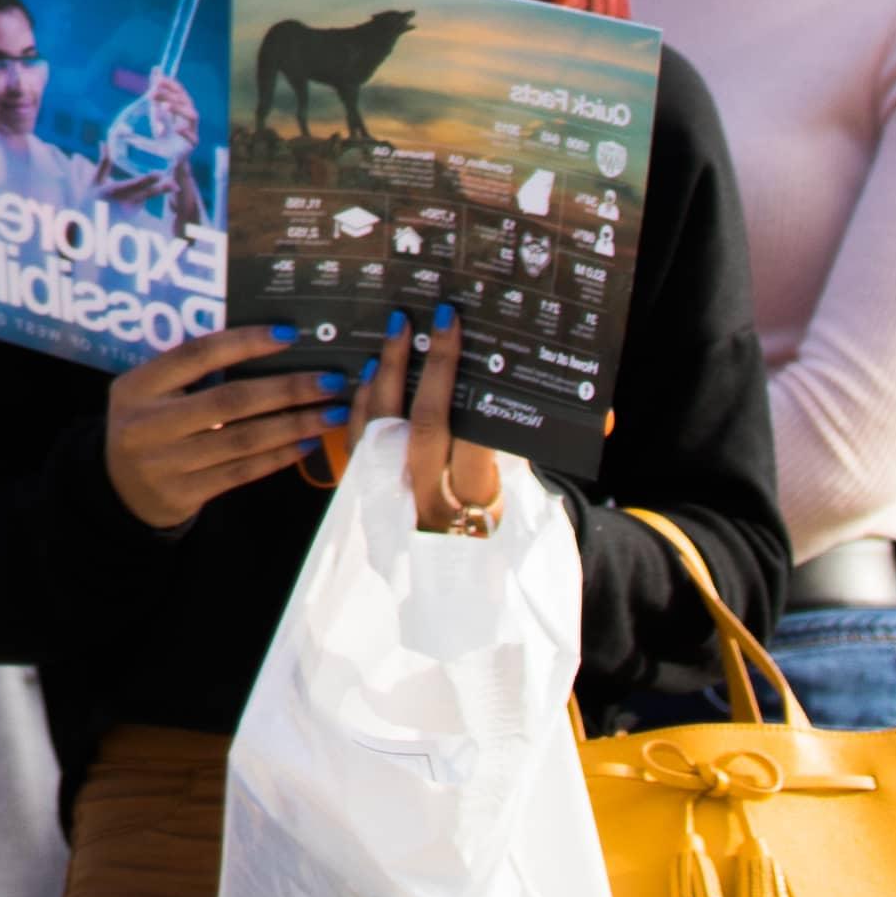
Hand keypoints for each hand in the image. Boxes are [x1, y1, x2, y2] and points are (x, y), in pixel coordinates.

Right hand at [100, 327, 342, 528]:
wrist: (118, 490)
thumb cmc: (147, 426)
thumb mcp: (148, 392)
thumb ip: (187, 373)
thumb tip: (264, 346)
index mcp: (137, 386)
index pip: (196, 355)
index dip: (243, 343)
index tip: (288, 335)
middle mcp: (148, 423)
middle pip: (229, 401)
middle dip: (286, 389)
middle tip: (329, 381)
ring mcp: (165, 463)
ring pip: (243, 440)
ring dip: (294, 425)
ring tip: (331, 414)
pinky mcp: (185, 493)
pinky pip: (242, 472)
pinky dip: (279, 457)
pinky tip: (307, 444)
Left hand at [367, 313, 521, 531]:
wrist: (444, 574)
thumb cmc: (486, 525)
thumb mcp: (511, 497)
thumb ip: (506, 451)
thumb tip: (537, 403)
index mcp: (473, 500)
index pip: (472, 442)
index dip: (466, 394)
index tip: (461, 338)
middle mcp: (428, 498)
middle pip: (427, 426)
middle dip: (433, 369)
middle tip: (438, 322)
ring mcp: (391, 495)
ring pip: (384, 427)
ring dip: (390, 374)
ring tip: (398, 331)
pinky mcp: (364, 491)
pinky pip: (358, 441)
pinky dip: (363, 402)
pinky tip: (370, 371)